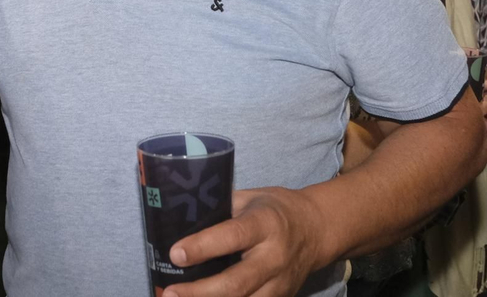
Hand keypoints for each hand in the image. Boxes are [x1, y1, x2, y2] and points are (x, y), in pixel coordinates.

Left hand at [163, 187, 327, 296]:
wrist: (316, 229)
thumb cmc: (275, 209)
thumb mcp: (250, 199)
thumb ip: (221, 210)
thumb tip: (181, 222)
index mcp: (265, 224)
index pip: (232, 237)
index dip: (202, 247)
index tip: (175, 254)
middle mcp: (274, 257)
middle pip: (236, 283)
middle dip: (199, 292)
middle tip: (169, 293)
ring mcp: (280, 283)